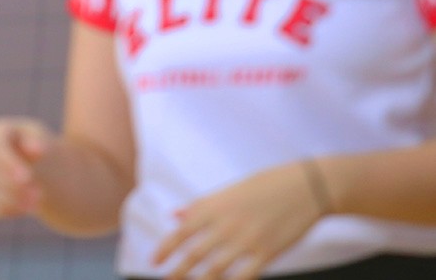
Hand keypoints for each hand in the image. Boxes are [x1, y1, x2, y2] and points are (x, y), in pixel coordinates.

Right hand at [0, 117, 54, 217]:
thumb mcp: (41, 140)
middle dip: (13, 186)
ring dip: (10, 200)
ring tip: (35, 204)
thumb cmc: (35, 145)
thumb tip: (37, 150)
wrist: (29, 161)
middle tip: (39, 195)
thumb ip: (38, 142)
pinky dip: (2, 210)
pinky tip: (23, 210)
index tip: (27, 178)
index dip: (9, 163)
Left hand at [153, 161, 326, 278]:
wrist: (304, 187)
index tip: (153, 262)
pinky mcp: (267, 252)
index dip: (164, 249)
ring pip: (216, 270)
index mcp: (213, 207)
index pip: (180, 233)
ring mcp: (246, 240)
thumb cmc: (263, 186)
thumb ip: (200, 206)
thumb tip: (175, 216)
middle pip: (194, 255)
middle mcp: (225, 224)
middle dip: (177, 272)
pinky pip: (245, 276)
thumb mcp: (227, 191)